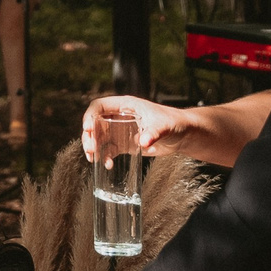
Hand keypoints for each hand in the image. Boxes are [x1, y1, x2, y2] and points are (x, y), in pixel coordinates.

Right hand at [80, 94, 199, 162]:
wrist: (183, 135)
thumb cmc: (174, 123)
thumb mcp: (164, 126)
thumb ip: (154, 133)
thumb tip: (144, 142)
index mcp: (125, 105)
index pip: (99, 106)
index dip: (90, 116)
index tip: (88, 128)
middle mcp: (119, 117)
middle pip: (95, 123)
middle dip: (89, 136)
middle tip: (90, 149)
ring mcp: (120, 130)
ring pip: (99, 137)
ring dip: (93, 148)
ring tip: (93, 159)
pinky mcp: (125, 144)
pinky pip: (109, 149)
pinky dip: (105, 157)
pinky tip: (108, 165)